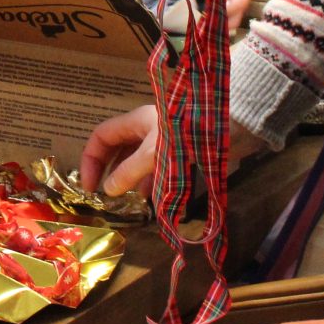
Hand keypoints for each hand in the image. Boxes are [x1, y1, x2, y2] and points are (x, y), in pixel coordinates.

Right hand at [80, 104, 264, 196]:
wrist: (233, 128)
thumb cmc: (187, 135)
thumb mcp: (154, 155)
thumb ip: (129, 173)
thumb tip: (108, 190)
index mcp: (136, 121)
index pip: (102, 136)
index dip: (91, 160)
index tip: (89, 187)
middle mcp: (147, 128)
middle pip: (118, 149)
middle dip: (110, 172)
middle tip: (105, 197)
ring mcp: (164, 140)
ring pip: (138, 160)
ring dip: (131, 180)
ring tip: (128, 203)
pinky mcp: (180, 152)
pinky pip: (157, 168)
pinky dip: (151, 183)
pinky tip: (152, 200)